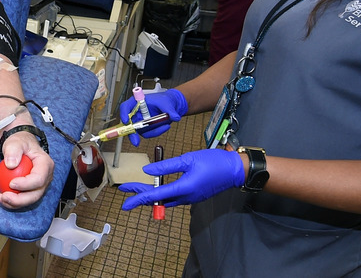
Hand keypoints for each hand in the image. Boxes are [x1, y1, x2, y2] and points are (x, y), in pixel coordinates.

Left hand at [0, 129, 53, 208]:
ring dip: (14, 203)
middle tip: (4, 196)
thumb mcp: (16, 142)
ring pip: (29, 199)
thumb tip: (11, 164)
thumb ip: (13, 150)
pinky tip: (0, 194)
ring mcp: (40, 185)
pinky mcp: (32, 189)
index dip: (26, 184)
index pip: (39, 179)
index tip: (10, 183)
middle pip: (36, 194)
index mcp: (45, 164)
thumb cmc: (20, 143)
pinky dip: (11, 199)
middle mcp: (46, 177)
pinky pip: (23, 198)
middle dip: (19, 200)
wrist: (19, 146)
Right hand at [118, 88, 188, 146]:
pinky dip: (157, 131)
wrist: (170, 105)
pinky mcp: (146, 128)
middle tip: (136, 142)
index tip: (125, 121)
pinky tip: (165, 126)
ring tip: (165, 125)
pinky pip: (148, 133)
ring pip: (140, 131)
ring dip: (152, 131)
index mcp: (137, 102)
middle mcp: (136, 112)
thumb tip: (175, 117)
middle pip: (128, 123)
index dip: (124, 114)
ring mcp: (140, 121)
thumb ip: (170, 110)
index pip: (126, 107)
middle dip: (132, 134)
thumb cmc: (165, 100)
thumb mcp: (167, 102)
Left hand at [118, 149, 245, 209]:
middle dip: (141, 196)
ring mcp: (190, 198)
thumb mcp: (188, 159)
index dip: (139, 196)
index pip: (156, 195)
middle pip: (158, 200)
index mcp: (183, 188)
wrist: (234, 170)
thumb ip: (167, 165)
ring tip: (137, 190)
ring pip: (166, 200)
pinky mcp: (194, 196)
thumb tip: (147, 170)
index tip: (125, 198)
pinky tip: (157, 189)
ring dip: (151, 196)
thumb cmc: (213, 162)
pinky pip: (174, 198)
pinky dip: (162, 195)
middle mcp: (186, 197)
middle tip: (125, 193)